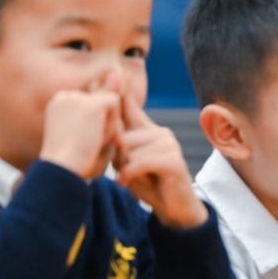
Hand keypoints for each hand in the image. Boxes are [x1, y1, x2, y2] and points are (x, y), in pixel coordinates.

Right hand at [38, 76, 121, 179]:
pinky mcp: (92, 104)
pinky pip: (116, 105)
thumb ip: (104, 105)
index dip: (94, 127)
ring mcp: (78, 98)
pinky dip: (112, 125)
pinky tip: (97, 136)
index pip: (92, 106)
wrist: (63, 169)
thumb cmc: (74, 160)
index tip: (79, 142)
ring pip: (110, 104)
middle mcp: (65, 96)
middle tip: (84, 144)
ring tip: (91, 141)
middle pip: (102, 104)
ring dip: (108, 126)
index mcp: (59, 104)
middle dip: (102, 125)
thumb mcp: (87, 133)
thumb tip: (121, 73)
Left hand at [115, 92, 207, 228]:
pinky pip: (142, 161)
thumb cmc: (147, 182)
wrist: (172, 207)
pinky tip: (125, 182)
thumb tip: (105, 125)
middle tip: (122, 171)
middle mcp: (160, 133)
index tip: (113, 71)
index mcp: (147, 131)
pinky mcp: (173, 161)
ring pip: (131, 148)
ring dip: (124, 167)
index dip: (121, 90)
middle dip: (117, 154)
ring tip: (129, 179)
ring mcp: (169, 145)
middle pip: (124, 134)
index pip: (131, 107)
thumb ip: (118, 142)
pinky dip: (130, 173)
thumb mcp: (126, 160)